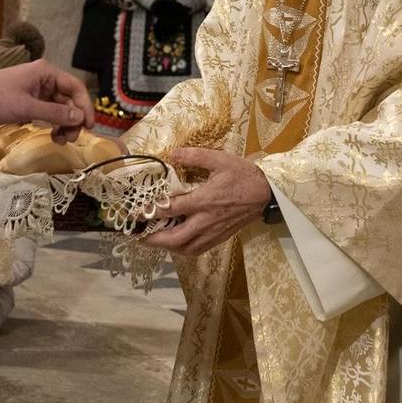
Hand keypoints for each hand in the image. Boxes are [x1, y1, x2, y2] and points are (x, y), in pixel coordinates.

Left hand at [0, 60, 91, 142]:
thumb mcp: (27, 107)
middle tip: (71, 138)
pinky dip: (55, 124)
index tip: (89, 126)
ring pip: (62, 108)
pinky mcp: (32, 101)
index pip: (75, 87)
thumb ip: (55, 113)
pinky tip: (53, 136)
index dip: (85, 106)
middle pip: (70, 99)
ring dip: (65, 124)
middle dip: (73, 119)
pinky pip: (51, 112)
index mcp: (46, 73)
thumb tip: (80, 118)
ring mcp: (39, 90)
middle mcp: (46, 79)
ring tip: (60, 140)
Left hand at [142, 147, 272, 256]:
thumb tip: (173, 153)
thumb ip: (196, 156)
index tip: (134, 213)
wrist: (267, 194)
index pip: (170, 209)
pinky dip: (183, 249)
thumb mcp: (221, 160)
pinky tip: (177, 242)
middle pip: (175, 238)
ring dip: (168, 247)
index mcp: (203, 200)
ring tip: (156, 240)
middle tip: (139, 236)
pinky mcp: (220, 237)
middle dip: (154, 240)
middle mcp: (206, 220)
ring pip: (186, 248)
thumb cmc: (243, 175)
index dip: (149, 212)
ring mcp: (213, 232)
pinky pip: (198, 249)